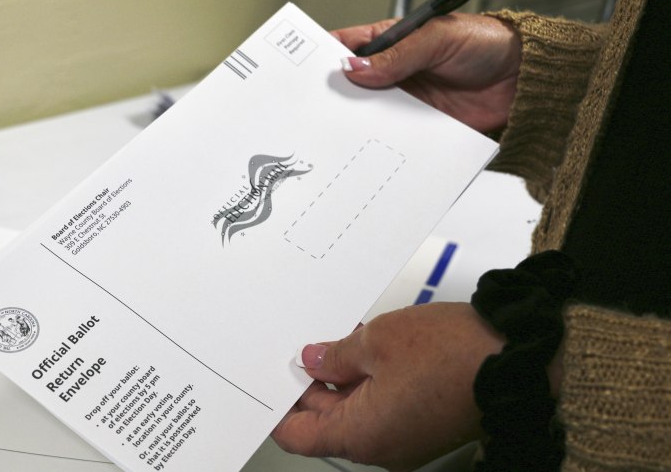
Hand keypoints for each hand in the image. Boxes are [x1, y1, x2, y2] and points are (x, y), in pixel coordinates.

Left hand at [272, 303, 504, 470]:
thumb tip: (313, 359)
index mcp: (362, 436)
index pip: (300, 436)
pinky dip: (369, 381)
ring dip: (343, 378)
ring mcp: (405, 439)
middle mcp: (382, 448)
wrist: (517, 359)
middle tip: (302, 346)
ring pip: (356, 411)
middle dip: (312, 384)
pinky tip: (366, 348)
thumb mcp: (377, 341)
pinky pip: (383, 407)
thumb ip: (336, 354)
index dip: (280, 408)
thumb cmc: (452, 353)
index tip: (270, 381)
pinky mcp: (424, 425)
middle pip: (327, 421)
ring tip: (337, 339)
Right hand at [333, 14, 520, 132]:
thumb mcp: (437, 39)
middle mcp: (394, 73)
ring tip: (343, 131)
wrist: (523, 80)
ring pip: (370, 114)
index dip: (326, 57)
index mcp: (392, 42)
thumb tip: (355, 67)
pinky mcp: (420, 126)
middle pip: (353, 86)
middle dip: (337, 96)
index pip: (349, 47)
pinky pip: (395, 135)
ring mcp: (406, 100)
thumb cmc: (486, 44)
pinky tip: (374, 144)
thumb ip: (396, 56)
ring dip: (358, 122)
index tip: (307, 72)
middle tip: (320, 108)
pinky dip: (384, 141)